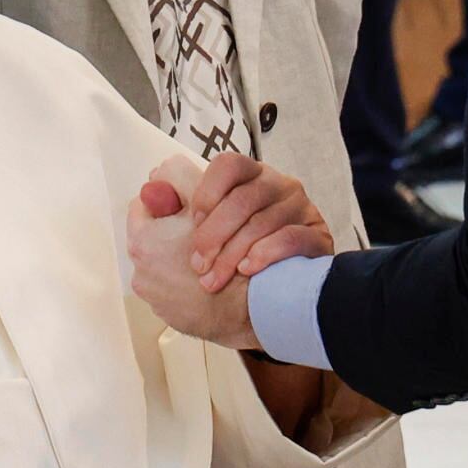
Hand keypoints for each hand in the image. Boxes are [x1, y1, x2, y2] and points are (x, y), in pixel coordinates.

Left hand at [173, 151, 333, 287]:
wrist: (273, 302)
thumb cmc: (231, 259)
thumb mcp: (200, 230)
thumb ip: (175, 207)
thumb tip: (150, 187)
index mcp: (249, 177)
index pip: (228, 165)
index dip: (206, 192)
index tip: (191, 222)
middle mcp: (278, 187)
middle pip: (242, 198)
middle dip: (214, 234)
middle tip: (197, 264)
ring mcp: (301, 210)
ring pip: (263, 221)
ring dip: (232, 253)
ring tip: (213, 280)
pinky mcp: (317, 237)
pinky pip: (291, 238)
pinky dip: (264, 254)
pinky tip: (246, 271)